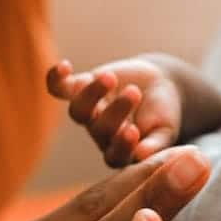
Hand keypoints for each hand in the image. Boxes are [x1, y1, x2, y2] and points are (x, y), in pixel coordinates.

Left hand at [48, 58, 182, 167]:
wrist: (158, 88)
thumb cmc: (162, 116)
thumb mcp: (164, 131)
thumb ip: (155, 144)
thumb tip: (142, 155)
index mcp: (122, 150)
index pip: (116, 155)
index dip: (121, 145)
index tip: (133, 131)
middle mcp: (101, 134)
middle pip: (99, 129)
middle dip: (116, 110)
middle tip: (134, 93)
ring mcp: (89, 111)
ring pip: (78, 110)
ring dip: (91, 93)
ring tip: (110, 78)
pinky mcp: (80, 88)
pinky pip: (59, 88)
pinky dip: (56, 78)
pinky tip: (64, 66)